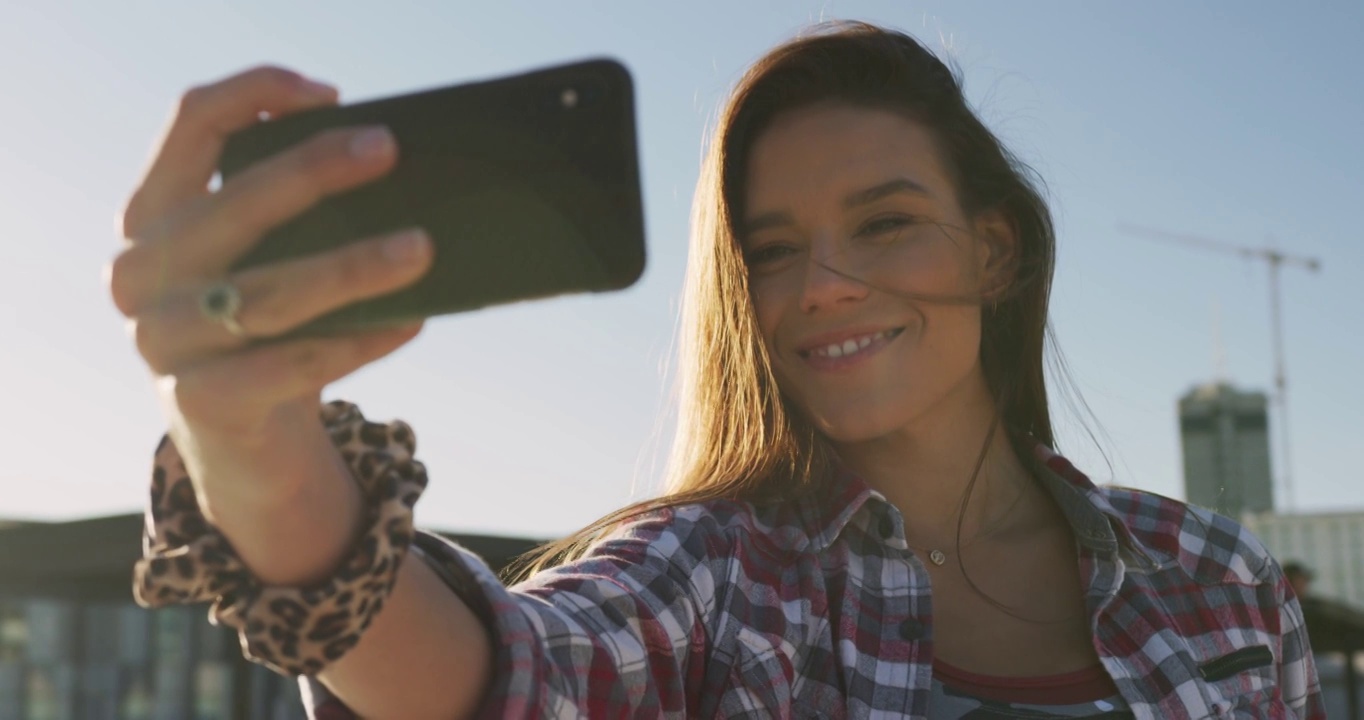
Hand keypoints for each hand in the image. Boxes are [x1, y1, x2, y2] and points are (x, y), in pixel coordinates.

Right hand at [109, 66, 434, 507]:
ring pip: (271, 293)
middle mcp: (142, 272)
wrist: (243, 446)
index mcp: (152, 215)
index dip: (256, 93)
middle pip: (234, 204)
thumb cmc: (267, 330)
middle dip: (314, 171)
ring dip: (353, 267)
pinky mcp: (202, 403)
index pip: (192, 123)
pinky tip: (410, 321)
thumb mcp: (261, 262)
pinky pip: (295, 363)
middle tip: (387, 150)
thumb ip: (292, 215)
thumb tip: (385, 170)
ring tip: (421, 248)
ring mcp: (164, 341)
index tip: (331, 95)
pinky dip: (359, 340)